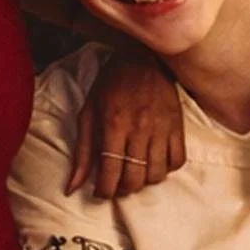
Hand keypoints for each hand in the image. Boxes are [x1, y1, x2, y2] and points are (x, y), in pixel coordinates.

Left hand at [68, 45, 185, 197]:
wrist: (142, 57)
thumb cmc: (111, 84)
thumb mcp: (88, 113)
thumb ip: (81, 152)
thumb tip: (72, 187)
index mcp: (113, 124)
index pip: (110, 172)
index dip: (104, 190)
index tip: (100, 191)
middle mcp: (139, 128)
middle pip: (134, 178)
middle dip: (122, 190)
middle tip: (116, 184)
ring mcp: (161, 128)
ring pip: (156, 174)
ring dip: (143, 181)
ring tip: (134, 173)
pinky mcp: (178, 126)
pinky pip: (177, 161)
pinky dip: (166, 169)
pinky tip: (154, 162)